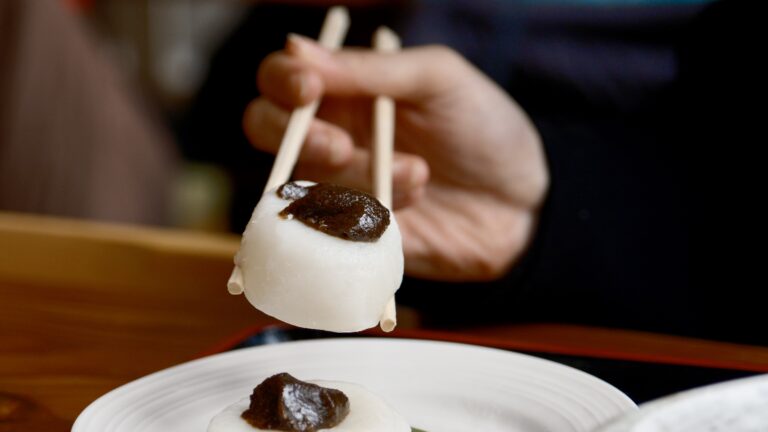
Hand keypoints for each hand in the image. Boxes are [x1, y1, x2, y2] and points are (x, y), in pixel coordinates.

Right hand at [244, 35, 547, 280]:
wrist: (525, 206)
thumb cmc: (485, 130)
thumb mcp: (438, 81)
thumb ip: (371, 69)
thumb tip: (296, 47)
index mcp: (347, 91)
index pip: (282, 79)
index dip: (282, 80)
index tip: (309, 87)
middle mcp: (333, 135)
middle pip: (266, 131)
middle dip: (299, 137)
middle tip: (342, 146)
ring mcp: (339, 188)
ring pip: (304, 181)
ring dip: (360, 179)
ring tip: (419, 175)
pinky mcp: (351, 234)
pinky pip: (330, 225)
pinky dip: (369, 215)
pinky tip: (415, 204)